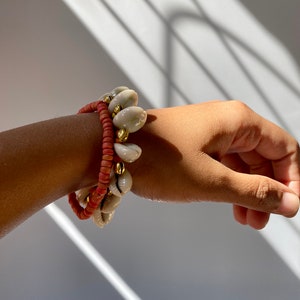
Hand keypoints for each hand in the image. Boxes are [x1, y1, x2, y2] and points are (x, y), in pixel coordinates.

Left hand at [129, 100, 299, 228]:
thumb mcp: (211, 180)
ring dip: (247, 191)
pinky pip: (221, 163)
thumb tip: (290, 202)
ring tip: (247, 219)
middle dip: (266, 189)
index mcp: (238, 121)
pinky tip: (228, 204)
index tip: (289, 207)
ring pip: (241, 163)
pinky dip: (228, 184)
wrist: (112, 149)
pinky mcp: (193, 143)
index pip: (283, 148)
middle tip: (263, 220)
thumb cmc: (160, 159)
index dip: (292, 178)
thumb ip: (254, 191)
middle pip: (263, 156)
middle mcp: (226, 122)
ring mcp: (208, 132)